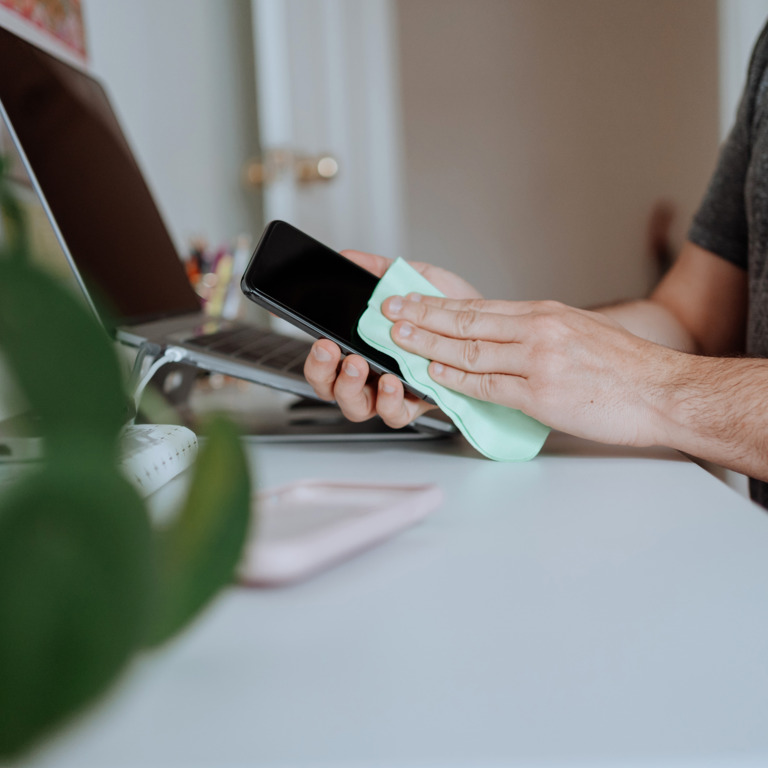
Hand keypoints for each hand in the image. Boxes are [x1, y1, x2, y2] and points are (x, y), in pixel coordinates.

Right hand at [303, 250, 481, 427]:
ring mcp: (393, 393)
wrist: (491, 325)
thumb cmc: (451, 308)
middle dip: (325, 373)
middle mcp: (373, 375)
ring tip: (361, 365)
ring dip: (353, 389)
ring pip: (358, 408)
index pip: (326, 360)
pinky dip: (391, 401)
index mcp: (364, 347)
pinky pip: (396, 414)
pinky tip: (395, 381)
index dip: (316, 357)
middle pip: (332, 389)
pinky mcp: (418, 404)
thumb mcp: (413, 280)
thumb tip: (349, 256)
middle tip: (333, 351)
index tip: (321, 339)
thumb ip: (379, 270)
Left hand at [381, 294, 680, 446]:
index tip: (409, 300)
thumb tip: (497, 341)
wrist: (662, 391)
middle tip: (388, 312)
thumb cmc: (623, 367)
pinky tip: (434, 372)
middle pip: (466, 321)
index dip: (437, 304)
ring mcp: (538, 361)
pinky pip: (488, 385)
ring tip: (399, 337)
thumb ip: (534, 334)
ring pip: (470, 350)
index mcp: (543, 314)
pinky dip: (456, 378)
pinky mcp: (541, 394)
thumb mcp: (577, 332)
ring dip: (428, 343)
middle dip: (421, 316)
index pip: (477, 307)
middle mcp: (537, 330)